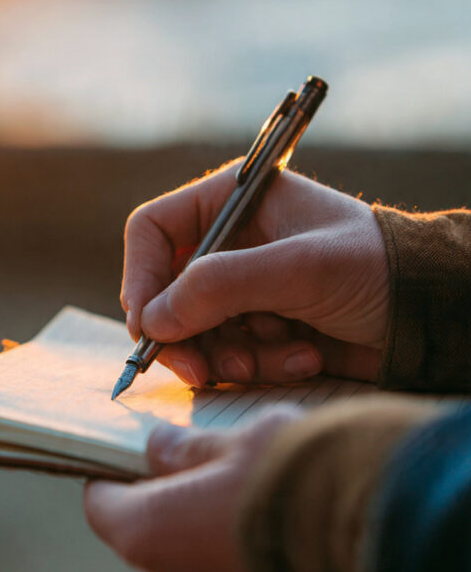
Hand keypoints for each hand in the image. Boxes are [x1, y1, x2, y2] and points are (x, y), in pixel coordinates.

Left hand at [84, 411, 304, 571]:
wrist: (389, 537)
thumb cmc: (297, 472)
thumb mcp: (243, 439)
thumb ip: (194, 448)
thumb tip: (161, 448)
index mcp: (153, 534)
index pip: (105, 508)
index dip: (115, 480)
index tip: (134, 460)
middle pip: (164, 542)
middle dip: (186, 507)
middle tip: (225, 469)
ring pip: (215, 571)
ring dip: (232, 540)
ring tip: (280, 500)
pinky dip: (272, 568)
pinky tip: (309, 534)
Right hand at [121, 166, 387, 386]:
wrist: (431, 313)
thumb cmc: (375, 267)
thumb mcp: (297, 268)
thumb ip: (220, 286)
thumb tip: (152, 320)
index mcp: (234, 203)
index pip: (154, 232)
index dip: (140, 276)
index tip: (147, 325)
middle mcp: (232, 244)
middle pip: (167, 292)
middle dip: (186, 334)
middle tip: (198, 369)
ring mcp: (248, 289)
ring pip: (198, 332)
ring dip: (230, 355)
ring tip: (275, 359)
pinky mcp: (265, 329)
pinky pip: (233, 354)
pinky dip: (263, 363)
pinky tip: (305, 356)